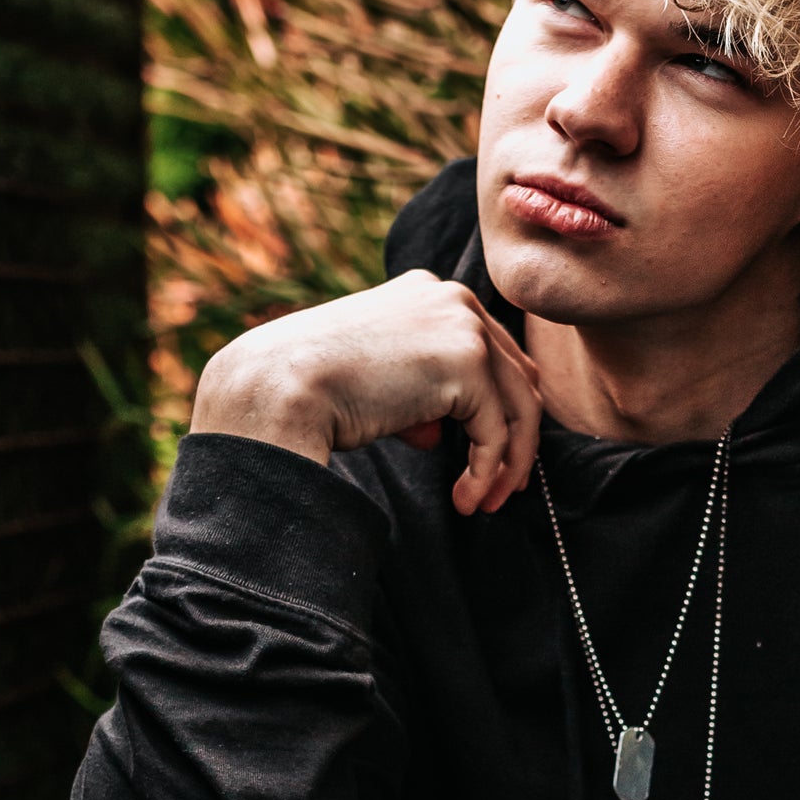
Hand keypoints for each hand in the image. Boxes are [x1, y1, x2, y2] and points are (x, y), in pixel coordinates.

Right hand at [190, 270, 540, 513]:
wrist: (279, 387)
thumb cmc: (313, 390)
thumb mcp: (377, 381)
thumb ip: (415, 395)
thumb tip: (437, 432)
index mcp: (432, 294)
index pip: (494, 354)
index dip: (500, 411)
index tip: (489, 461)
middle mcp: (455, 299)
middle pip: (518, 378)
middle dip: (517, 441)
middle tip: (501, 492)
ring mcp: (464, 325)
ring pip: (520, 407)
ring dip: (508, 464)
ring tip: (486, 505)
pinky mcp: (466, 362)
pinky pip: (496, 432)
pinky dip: (487, 472)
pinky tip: (465, 500)